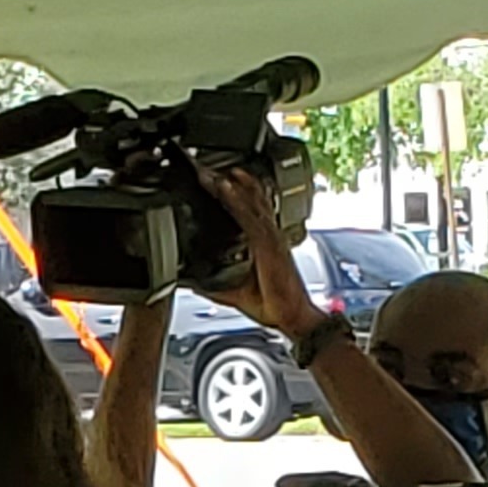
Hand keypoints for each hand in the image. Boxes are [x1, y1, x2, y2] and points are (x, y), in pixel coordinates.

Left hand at [192, 157, 325, 335]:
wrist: (293, 317)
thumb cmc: (274, 304)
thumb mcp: (237, 291)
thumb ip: (217, 284)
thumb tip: (195, 282)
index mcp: (265, 243)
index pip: (250, 210)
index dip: (236, 192)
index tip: (217, 180)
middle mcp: (270, 235)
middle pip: (250, 200)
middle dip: (230, 182)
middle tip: (208, 169)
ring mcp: (270, 237)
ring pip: (249, 203)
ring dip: (231, 185)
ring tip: (213, 171)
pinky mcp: (268, 244)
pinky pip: (250, 217)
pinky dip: (237, 200)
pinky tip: (226, 188)